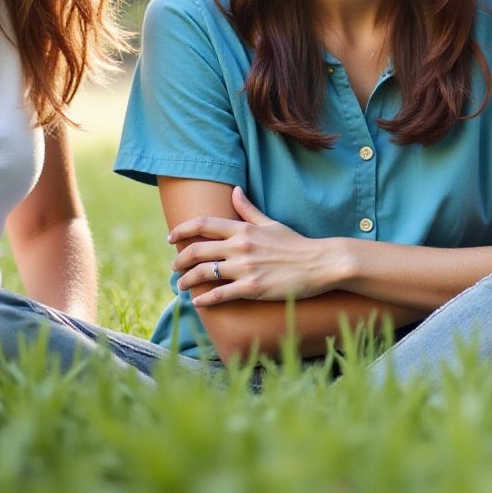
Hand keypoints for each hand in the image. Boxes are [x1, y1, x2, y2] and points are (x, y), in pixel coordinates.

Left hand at [168, 187, 339, 305]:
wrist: (320, 263)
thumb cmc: (296, 244)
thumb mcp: (271, 223)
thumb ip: (248, 209)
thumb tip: (234, 190)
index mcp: (244, 229)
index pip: (203, 224)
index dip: (181, 230)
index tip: (171, 238)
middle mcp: (240, 247)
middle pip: (197, 251)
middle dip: (179, 260)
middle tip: (174, 268)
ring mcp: (245, 268)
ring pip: (203, 274)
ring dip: (186, 282)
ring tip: (182, 287)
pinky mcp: (252, 288)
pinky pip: (220, 294)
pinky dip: (204, 299)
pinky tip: (198, 302)